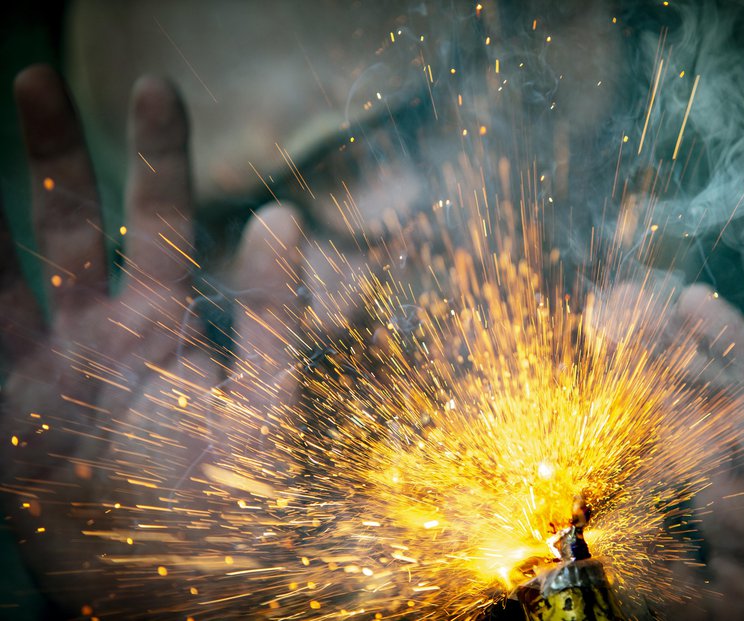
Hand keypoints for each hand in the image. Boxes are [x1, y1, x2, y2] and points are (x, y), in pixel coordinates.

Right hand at [0, 65, 304, 615]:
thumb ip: (271, 313)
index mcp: (170, 321)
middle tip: (33, 75)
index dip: (157, 153)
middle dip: (56, 151)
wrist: (191, 582)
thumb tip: (285, 216)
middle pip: (73, 222)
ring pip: (15, 269)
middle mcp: (108, 331)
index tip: (155, 86)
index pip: (161, 219)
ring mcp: (54, 367)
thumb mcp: (265, 401)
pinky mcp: (14, 413)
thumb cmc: (242, 497)